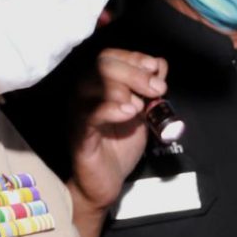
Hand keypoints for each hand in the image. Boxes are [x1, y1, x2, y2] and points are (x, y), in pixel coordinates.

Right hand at [68, 48, 165, 212]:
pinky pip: (90, 114)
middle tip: (157, 89)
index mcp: (97, 84)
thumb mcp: (142, 112)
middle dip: (134, 73)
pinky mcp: (79, 133)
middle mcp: (83, 93)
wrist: (106, 180)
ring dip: (123, 88)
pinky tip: (129, 113)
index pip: (110, 57)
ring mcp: (77, 111)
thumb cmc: (121, 144)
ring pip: (92, 84)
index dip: (134, 58)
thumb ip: (149, 90)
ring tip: (141, 105)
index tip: (155, 68)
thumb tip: (159, 66)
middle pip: (102, 65)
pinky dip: (111, 109)